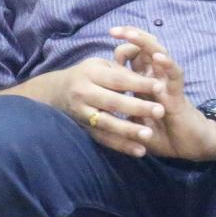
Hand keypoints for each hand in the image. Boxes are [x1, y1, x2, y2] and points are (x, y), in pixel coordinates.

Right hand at [43, 57, 165, 157]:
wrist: (55, 93)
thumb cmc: (88, 75)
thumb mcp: (101, 66)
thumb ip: (123, 69)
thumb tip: (149, 71)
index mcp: (91, 73)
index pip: (118, 79)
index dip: (139, 83)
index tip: (161, 87)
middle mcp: (83, 93)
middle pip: (113, 102)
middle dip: (138, 107)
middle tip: (160, 111)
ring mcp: (82, 114)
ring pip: (107, 124)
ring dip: (129, 131)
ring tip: (149, 135)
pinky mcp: (84, 130)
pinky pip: (104, 139)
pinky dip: (122, 146)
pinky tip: (139, 151)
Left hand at [110, 26, 215, 161]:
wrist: (189, 146)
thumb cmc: (163, 135)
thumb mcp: (136, 122)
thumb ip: (124, 111)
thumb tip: (102, 109)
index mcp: (146, 83)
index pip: (134, 58)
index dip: (122, 48)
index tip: (109, 42)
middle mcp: (158, 79)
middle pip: (146, 49)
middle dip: (131, 37)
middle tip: (114, 30)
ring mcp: (169, 84)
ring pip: (159, 56)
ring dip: (146, 44)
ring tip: (132, 35)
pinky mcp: (179, 95)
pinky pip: (175, 76)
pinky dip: (167, 65)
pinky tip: (158, 57)